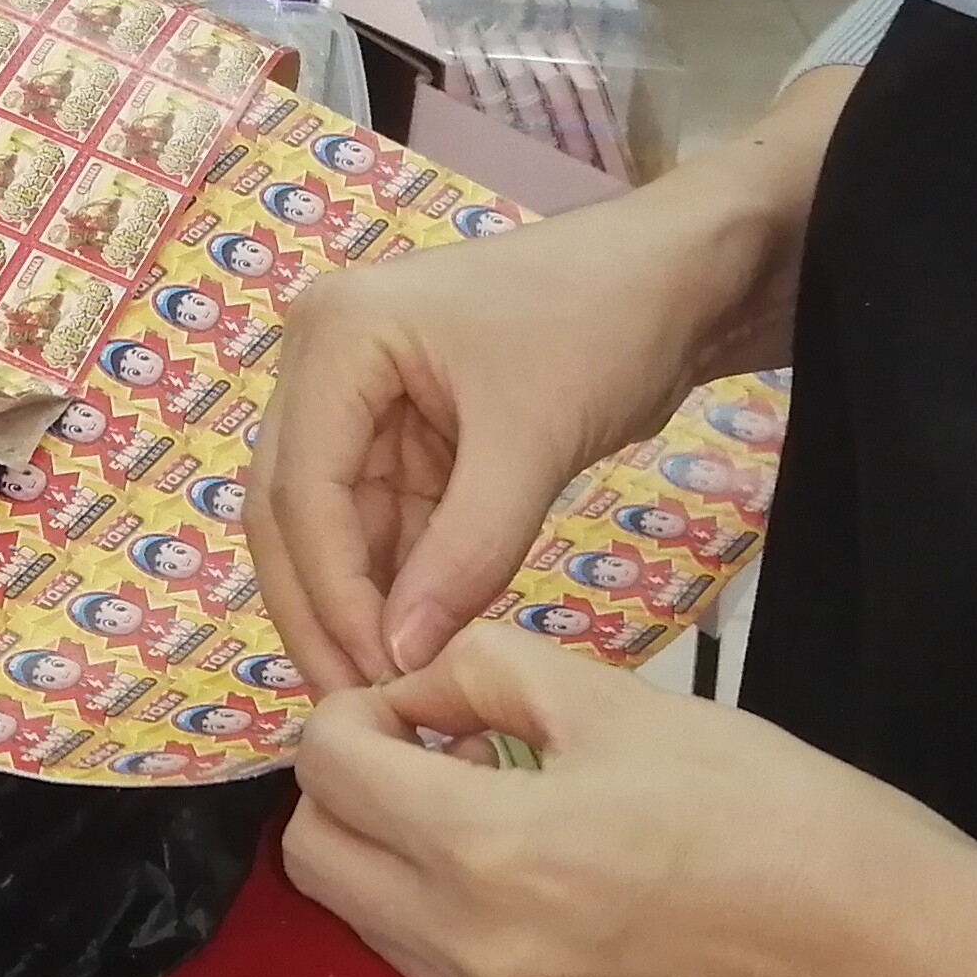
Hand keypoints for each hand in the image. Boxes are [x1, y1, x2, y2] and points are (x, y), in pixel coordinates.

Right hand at [249, 64, 844, 690]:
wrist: (685, 274)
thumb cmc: (605, 321)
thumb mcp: (533, 440)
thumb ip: (465, 552)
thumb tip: (399, 656)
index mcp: (335, 336)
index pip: (301, 491)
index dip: (331, 594)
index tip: (373, 678)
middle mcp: (324, 360)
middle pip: (291, 511)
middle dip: (323, 609)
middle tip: (357, 703)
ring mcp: (360, 395)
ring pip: (332, 525)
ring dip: (357, 604)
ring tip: (386, 689)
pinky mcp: (404, 428)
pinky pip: (383, 520)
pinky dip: (398, 581)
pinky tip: (414, 643)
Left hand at [294, 624, 976, 976]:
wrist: (874, 937)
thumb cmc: (760, 801)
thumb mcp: (614, 697)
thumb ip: (482, 671)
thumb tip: (413, 686)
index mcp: (485, 848)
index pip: (326, 769)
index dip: (353, 712)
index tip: (417, 697)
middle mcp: (472, 948)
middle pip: (316, 860)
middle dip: (346, 788)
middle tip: (425, 745)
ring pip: (367, 922)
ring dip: (386, 851)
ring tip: (479, 799)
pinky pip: (437, 969)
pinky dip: (440, 910)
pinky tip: (525, 866)